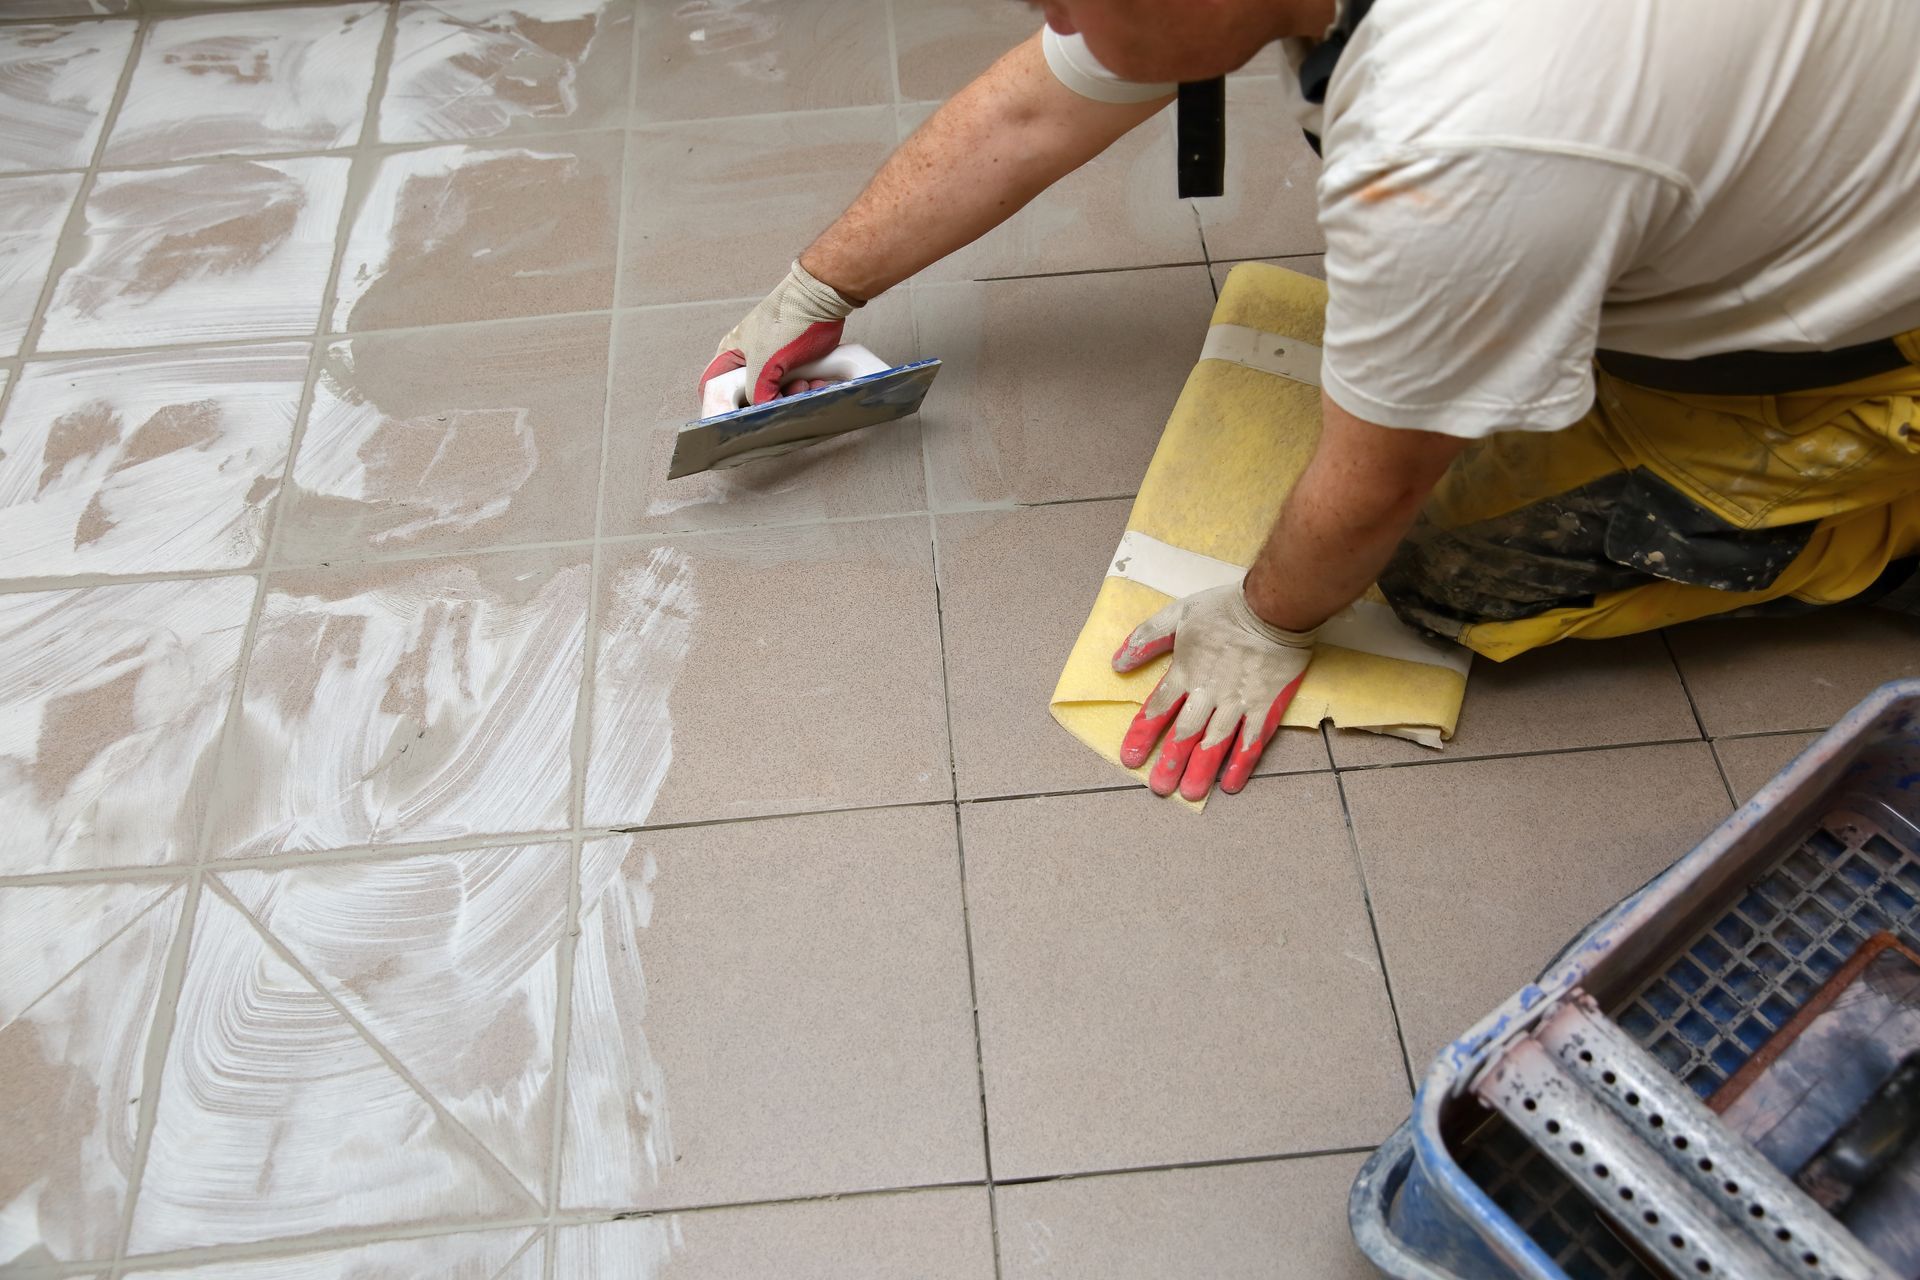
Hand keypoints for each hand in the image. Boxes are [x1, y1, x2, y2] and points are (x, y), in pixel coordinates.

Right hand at [699, 260, 861, 406]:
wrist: (822, 300)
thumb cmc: (788, 319)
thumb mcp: (764, 363)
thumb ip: (757, 392)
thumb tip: (763, 410)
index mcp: (732, 354)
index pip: (714, 386)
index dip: (722, 405)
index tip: (738, 419)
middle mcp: (750, 359)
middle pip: (751, 396)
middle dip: (769, 402)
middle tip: (782, 398)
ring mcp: (775, 361)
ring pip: (778, 393)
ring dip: (794, 396)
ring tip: (806, 385)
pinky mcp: (796, 363)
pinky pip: (799, 385)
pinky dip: (808, 388)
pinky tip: (817, 382)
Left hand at [1110, 582, 1315, 800]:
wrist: (1275, 607)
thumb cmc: (1225, 607)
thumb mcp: (1178, 613)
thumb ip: (1147, 638)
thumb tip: (1118, 663)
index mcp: (1186, 671)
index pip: (1157, 709)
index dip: (1142, 735)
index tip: (1130, 758)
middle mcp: (1209, 692)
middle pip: (1185, 733)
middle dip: (1169, 762)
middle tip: (1159, 788)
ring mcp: (1239, 702)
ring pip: (1215, 743)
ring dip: (1201, 769)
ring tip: (1189, 793)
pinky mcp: (1266, 706)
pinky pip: (1252, 741)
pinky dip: (1241, 764)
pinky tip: (1231, 784)